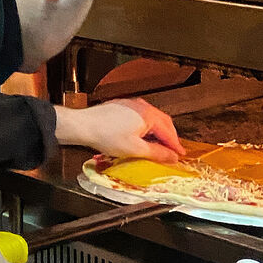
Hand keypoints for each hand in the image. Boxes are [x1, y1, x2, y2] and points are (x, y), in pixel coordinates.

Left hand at [53, 97, 183, 161]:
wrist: (82, 125)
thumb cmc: (105, 136)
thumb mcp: (136, 149)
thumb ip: (157, 153)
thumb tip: (172, 157)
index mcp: (148, 114)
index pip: (168, 132)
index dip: (175, 145)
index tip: (180, 155)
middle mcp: (141, 106)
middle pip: (162, 122)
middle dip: (169, 137)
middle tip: (173, 150)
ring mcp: (130, 104)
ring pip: (151, 118)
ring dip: (158, 131)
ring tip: (159, 145)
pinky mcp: (120, 107)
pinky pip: (140, 117)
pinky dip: (146, 127)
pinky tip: (142, 137)